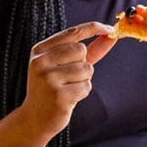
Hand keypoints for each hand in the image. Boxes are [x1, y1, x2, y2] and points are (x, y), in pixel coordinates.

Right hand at [22, 22, 116, 137]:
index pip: (72, 32)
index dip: (93, 28)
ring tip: (67, 88)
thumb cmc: (53, 88)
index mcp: (39, 50)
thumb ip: (90, 50)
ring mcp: (48, 79)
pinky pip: (86, 86)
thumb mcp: (66, 65)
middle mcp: (41, 62)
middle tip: (69, 78)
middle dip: (83, 64)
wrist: (35, 118)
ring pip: (86, 69)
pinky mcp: (58, 96)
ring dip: (83, 80)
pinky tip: (68, 99)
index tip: (110, 29)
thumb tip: (111, 35)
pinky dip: (82, 93)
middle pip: (81, 50)